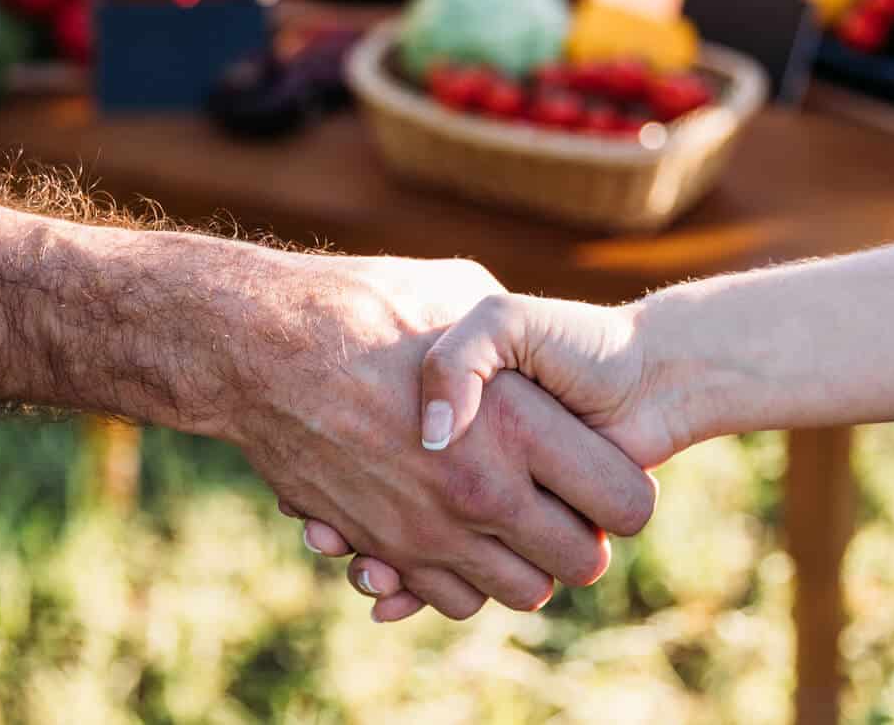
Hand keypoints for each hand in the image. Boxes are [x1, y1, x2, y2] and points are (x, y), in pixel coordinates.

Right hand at [208, 256, 656, 620]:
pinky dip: (463, 581)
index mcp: (520, 427)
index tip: (607, 471)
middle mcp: (483, 492)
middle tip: (566, 503)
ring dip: (525, 565)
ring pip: (520, 591)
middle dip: (583, 539)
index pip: (628, 504)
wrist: (264, 349)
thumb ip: (515, 342)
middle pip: (580, 563)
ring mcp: (432, 530)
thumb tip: (539, 364)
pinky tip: (458, 536)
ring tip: (512, 521)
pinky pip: (452, 599)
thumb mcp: (464, 294)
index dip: (627, 492)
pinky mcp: (386, 548)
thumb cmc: (366, 307)